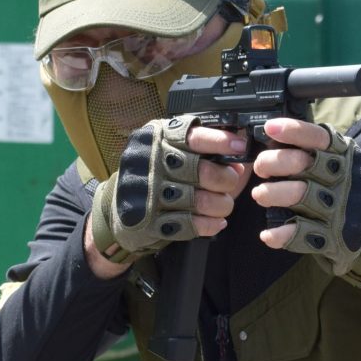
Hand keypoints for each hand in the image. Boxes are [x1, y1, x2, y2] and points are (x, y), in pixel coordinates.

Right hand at [88, 115, 248, 265]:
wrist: (120, 208)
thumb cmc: (155, 175)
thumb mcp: (174, 152)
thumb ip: (206, 153)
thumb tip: (241, 158)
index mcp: (157, 138)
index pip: (193, 136)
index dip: (220, 141)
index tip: (240, 146)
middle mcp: (150, 162)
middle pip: (202, 171)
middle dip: (225, 179)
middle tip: (230, 181)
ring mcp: (148, 193)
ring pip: (200, 200)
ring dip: (221, 205)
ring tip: (224, 204)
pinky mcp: (149, 221)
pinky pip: (189, 224)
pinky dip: (209, 224)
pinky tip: (215, 222)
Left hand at [251, 117, 360, 286]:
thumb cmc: (340, 185)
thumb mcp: (336, 159)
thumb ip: (310, 148)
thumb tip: (271, 135)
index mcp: (341, 154)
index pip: (318, 137)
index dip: (294, 131)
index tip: (270, 128)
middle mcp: (340, 178)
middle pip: (301, 163)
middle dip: (272, 162)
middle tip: (260, 168)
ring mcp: (335, 207)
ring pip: (299, 195)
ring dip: (272, 193)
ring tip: (260, 195)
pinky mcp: (329, 235)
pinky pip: (302, 234)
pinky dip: (282, 234)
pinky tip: (267, 234)